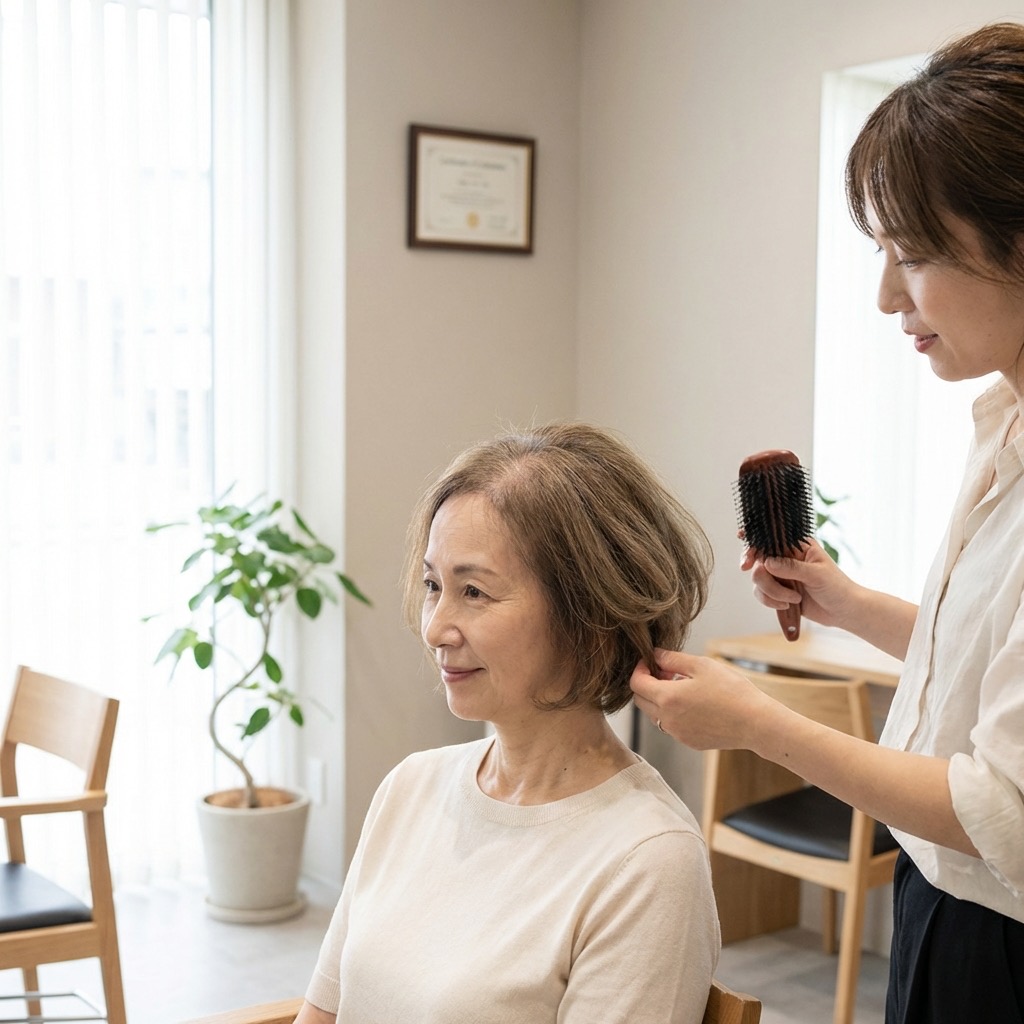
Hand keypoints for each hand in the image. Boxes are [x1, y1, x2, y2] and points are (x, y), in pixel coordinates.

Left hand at [629, 649, 773, 750]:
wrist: (756, 723)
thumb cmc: (732, 691)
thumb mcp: (701, 666)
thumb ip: (672, 659)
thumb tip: (655, 655)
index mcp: (667, 698)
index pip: (636, 683)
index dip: (639, 669)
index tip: (650, 661)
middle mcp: (667, 719)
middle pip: (640, 700)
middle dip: (646, 683)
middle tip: (666, 672)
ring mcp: (677, 733)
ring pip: (654, 714)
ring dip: (659, 698)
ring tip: (682, 686)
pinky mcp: (688, 741)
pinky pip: (670, 725)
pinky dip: (672, 712)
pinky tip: (693, 703)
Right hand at [741, 537, 854, 628]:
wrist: (843, 611)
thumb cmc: (837, 587)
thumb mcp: (817, 574)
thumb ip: (792, 567)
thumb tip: (767, 562)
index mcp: (797, 546)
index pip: (770, 538)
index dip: (754, 544)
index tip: (747, 559)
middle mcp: (785, 558)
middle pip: (759, 561)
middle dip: (762, 576)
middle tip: (764, 581)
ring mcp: (780, 575)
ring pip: (758, 579)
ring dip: (772, 592)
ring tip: (793, 599)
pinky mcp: (778, 591)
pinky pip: (761, 593)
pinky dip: (770, 601)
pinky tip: (787, 605)